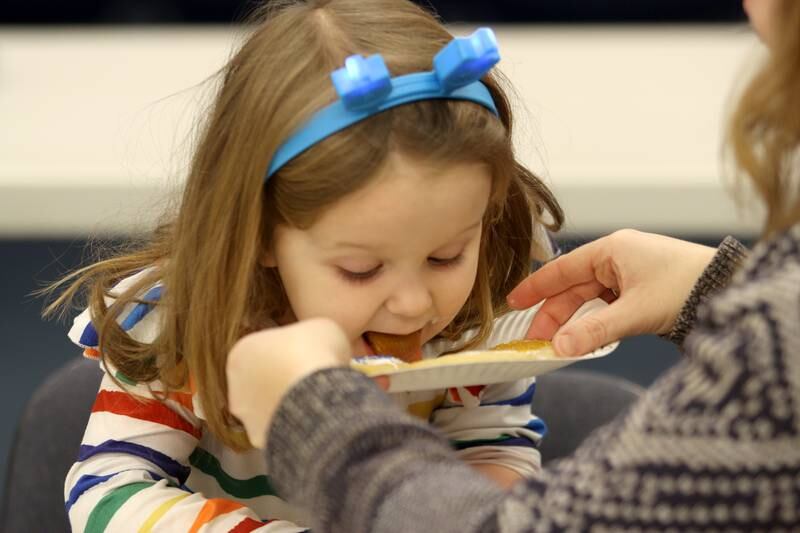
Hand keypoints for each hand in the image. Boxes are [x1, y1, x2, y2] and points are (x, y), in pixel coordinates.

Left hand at [226, 318, 351, 447]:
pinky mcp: (258, 437)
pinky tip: (311, 421)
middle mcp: (235, 383)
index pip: (263, 352)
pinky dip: (291, 428)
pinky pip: (277, 430)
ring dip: (284, 406)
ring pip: (266, 408)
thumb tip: (315, 347)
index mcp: (242, 350)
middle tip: (310, 380)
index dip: (287, 354)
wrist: (317, 394)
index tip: (307, 356)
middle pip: (260, 381)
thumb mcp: (320, 328)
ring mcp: (245, 413)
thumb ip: (308, 337)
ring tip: (314, 403)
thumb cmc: (315, 352)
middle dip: (281, 381)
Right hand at [507, 229, 716, 355]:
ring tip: (557, 344)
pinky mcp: (642, 291)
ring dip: (574, 321)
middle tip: (537, 340)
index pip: (562, 269)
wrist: (731, 290)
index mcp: (612, 250)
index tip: (514, 302)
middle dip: (554, 315)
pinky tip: (585, 338)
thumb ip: (594, 331)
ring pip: (590, 299)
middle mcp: (618, 258)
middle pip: (574, 288)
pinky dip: (594, 322)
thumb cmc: (688, 287)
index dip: (535, 287)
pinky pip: (607, 306)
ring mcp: (630, 275)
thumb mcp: (635, 312)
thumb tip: (559, 348)